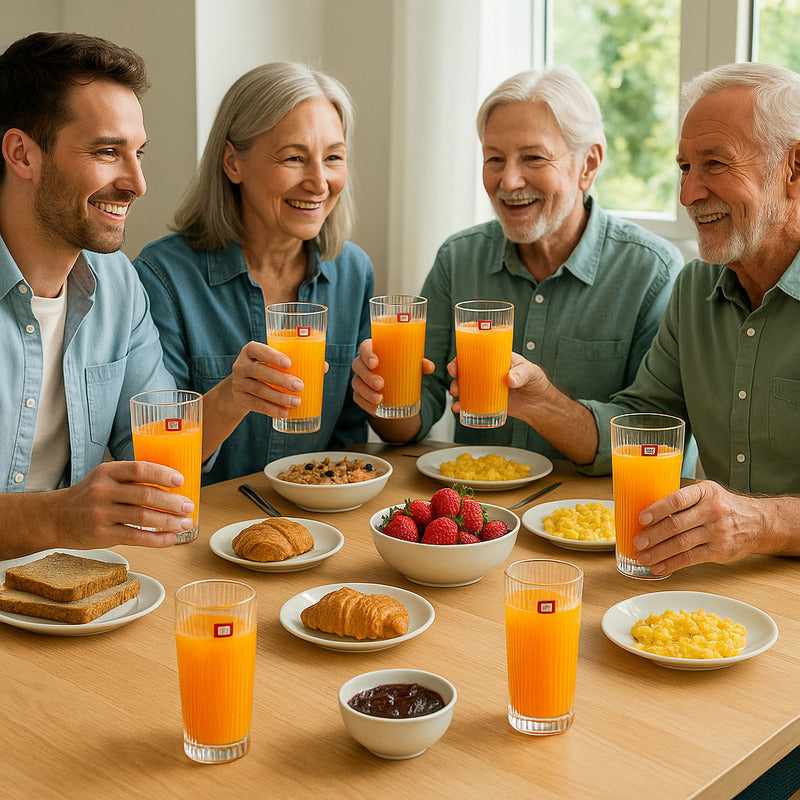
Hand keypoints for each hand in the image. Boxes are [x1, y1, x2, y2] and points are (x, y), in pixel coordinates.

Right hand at [58, 461, 195, 547]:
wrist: (55, 518)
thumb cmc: (88, 496)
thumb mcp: (104, 478)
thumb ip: (131, 479)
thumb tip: (171, 484)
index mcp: (107, 472)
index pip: (139, 469)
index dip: (162, 474)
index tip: (181, 480)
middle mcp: (103, 491)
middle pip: (145, 495)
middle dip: (172, 502)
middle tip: (189, 506)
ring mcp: (101, 513)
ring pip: (143, 517)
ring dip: (169, 521)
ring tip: (185, 523)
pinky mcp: (101, 534)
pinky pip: (135, 537)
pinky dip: (156, 539)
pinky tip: (170, 539)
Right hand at [230, 340, 327, 418]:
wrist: (243, 386)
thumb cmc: (267, 369)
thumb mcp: (275, 362)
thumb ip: (297, 361)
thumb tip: (323, 366)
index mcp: (251, 350)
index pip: (258, 349)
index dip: (272, 356)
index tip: (289, 363)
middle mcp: (241, 365)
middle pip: (259, 371)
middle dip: (281, 379)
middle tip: (299, 386)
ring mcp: (238, 382)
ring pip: (259, 390)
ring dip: (279, 397)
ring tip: (296, 402)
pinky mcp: (239, 398)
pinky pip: (255, 405)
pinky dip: (271, 409)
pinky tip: (284, 413)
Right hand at [351, 338, 433, 415]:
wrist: (394, 384)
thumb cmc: (400, 367)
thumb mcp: (411, 364)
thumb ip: (420, 364)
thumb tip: (430, 367)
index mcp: (373, 350)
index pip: (365, 347)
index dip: (367, 354)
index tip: (376, 362)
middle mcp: (363, 363)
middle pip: (358, 366)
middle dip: (368, 376)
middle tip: (381, 384)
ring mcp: (359, 379)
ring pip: (357, 384)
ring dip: (367, 392)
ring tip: (380, 399)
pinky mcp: (360, 393)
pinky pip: (358, 398)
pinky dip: (366, 404)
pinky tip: (375, 409)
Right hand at [448, 352, 549, 416]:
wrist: (539, 405)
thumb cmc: (536, 382)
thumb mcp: (531, 373)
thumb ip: (522, 374)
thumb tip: (510, 379)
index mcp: (495, 359)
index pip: (475, 353)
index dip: (461, 357)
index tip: (456, 365)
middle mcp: (487, 372)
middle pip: (465, 369)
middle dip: (455, 375)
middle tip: (456, 383)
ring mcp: (485, 387)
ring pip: (464, 386)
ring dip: (456, 390)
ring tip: (457, 398)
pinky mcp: (486, 401)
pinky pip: (469, 402)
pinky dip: (461, 405)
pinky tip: (459, 408)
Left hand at [633, 480, 767, 574]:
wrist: (757, 523)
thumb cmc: (723, 506)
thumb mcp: (706, 493)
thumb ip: (682, 499)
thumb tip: (647, 510)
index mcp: (704, 493)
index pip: (677, 500)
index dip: (657, 510)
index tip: (641, 519)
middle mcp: (712, 511)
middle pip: (676, 524)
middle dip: (653, 535)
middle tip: (636, 542)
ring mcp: (716, 532)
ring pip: (681, 544)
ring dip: (658, 552)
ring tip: (642, 557)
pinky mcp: (719, 551)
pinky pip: (690, 559)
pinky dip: (672, 564)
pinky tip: (658, 567)